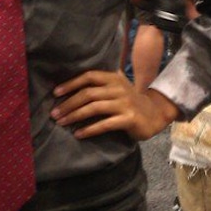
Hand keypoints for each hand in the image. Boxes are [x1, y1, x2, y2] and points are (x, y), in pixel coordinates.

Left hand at [50, 69, 179, 140]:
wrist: (156, 114)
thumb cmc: (130, 101)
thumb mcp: (118, 87)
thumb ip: (100, 84)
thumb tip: (71, 87)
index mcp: (114, 78)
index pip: (89, 76)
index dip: (71, 84)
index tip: (55, 93)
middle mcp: (119, 88)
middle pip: (88, 93)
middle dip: (68, 103)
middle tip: (54, 113)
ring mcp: (124, 104)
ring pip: (94, 108)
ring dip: (75, 115)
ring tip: (62, 122)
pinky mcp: (129, 119)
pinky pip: (104, 124)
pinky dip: (89, 129)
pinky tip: (78, 134)